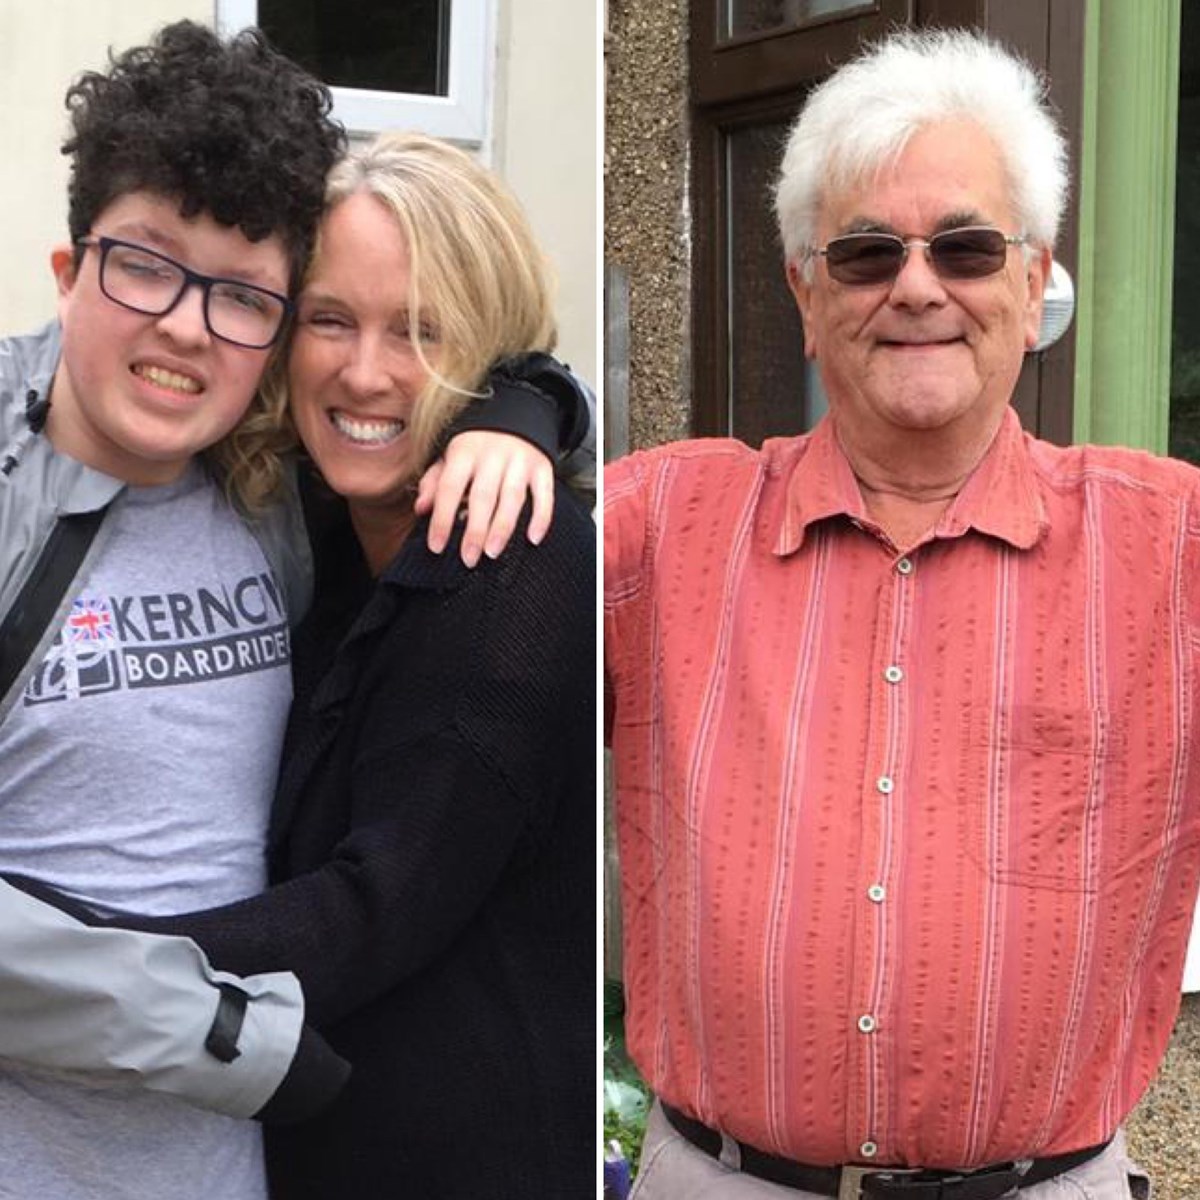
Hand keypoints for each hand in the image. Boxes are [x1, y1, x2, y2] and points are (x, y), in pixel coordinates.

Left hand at [414, 432, 554, 566]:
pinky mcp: (542, 467)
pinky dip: (541, 518)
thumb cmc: (478, 445)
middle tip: (468, 558)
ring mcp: (520, 461)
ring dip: (502, 528)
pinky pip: (544, 495)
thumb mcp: (451, 457)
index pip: (450, 488)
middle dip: (474, 530)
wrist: (518, 413)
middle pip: (482, 496)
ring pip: (512, 497)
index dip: (442, 518)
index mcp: (465, 452)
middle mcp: (493, 455)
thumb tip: (421, 508)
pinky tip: (532, 538)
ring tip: (492, 552)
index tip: (437, 546)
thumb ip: (434, 482)